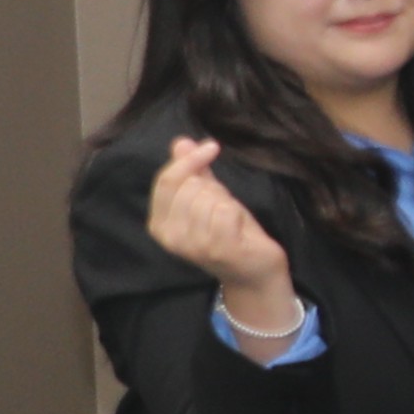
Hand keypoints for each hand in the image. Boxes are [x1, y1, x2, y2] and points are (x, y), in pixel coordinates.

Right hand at [141, 137, 291, 313]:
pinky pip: (225, 210)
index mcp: (159, 224)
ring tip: (230, 220)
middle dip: (214, 188)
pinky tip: (238, 227)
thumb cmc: (231, 233)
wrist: (253, 271)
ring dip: (227, 202)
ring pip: (209, 197)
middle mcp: (170, 236)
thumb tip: (181, 142)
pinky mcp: (216, 248)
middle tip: (224, 207)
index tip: (211, 146)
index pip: (166, 181)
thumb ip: (194, 172)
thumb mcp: (210, 198)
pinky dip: (237, 212)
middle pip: (190, 186)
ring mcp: (192, 244)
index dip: (189, 160)